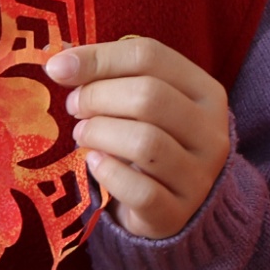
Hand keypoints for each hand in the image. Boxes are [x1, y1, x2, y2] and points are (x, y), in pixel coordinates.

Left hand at [47, 36, 231, 241]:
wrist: (171, 207)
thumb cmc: (149, 140)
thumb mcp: (140, 102)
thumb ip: (107, 75)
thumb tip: (59, 61)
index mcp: (205, 92)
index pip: (150, 56)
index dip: (98, 58)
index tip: (58, 69)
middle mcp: (212, 133)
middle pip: (149, 96)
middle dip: (97, 97)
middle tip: (74, 108)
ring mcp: (199, 177)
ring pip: (145, 142)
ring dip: (100, 134)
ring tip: (83, 135)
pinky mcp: (177, 213)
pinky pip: (139, 189)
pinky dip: (108, 172)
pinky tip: (94, 163)